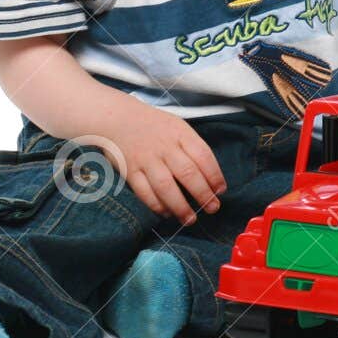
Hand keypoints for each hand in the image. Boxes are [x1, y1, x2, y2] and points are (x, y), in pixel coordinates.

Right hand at [99, 101, 226, 225]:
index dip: (215, 175)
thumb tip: (211, 178)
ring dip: (180, 206)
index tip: (220, 190)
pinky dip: (157, 205)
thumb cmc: (153, 126)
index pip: (203, 155)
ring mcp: (146, 159)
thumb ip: (192, 148)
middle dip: (203, 194)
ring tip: (190, 219)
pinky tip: (166, 213)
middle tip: (213, 208)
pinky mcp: (130, 171)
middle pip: (188, 174)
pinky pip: (145, 192)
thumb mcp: (177, 127)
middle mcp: (164, 147)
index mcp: (180, 133)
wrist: (117, 118)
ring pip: (166, 187)